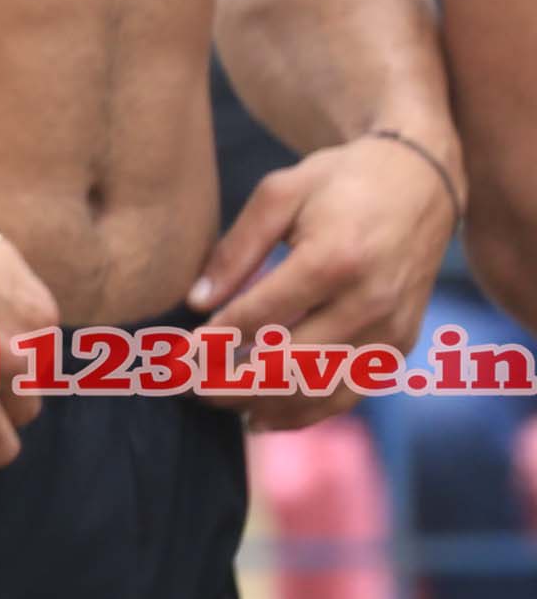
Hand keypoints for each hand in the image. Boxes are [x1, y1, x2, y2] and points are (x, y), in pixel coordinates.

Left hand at [190, 132, 459, 426]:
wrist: (422, 182)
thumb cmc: (341, 181)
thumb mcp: (280, 194)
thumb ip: (236, 250)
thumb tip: (196, 302)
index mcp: (335, 260)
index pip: (260, 318)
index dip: (213, 343)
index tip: (176, 356)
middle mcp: (369, 302)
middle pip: (288, 364)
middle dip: (229, 382)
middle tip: (186, 387)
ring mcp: (390, 328)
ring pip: (318, 389)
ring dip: (261, 404)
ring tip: (215, 401)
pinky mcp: (399, 343)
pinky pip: (349, 392)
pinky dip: (304, 412)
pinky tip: (262, 416)